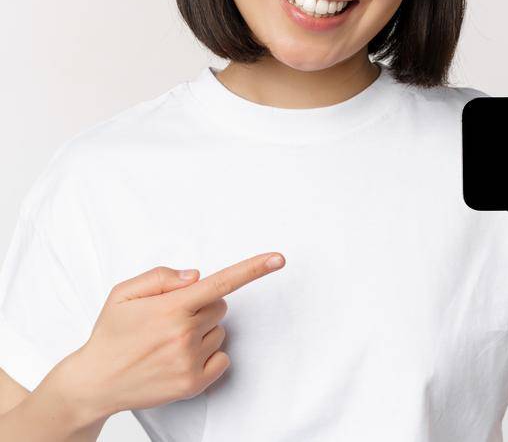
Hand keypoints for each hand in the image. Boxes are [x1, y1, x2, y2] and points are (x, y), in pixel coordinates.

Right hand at [47, 252, 285, 418]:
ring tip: (167, 343)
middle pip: (221, 307)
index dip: (253, 269)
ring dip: (202, 333)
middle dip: (201, 308)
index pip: (220, 283)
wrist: (95, 381)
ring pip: (220, 332)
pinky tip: (180, 360)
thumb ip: (160, 277)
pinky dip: (208, 357)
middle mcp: (183, 334)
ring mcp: (190, 360)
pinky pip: (222, 358)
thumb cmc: (111, 334)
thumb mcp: (123, 294)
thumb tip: (196, 276)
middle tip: (170, 320)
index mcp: (170, 308)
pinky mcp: (194, 383)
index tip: (279, 258)